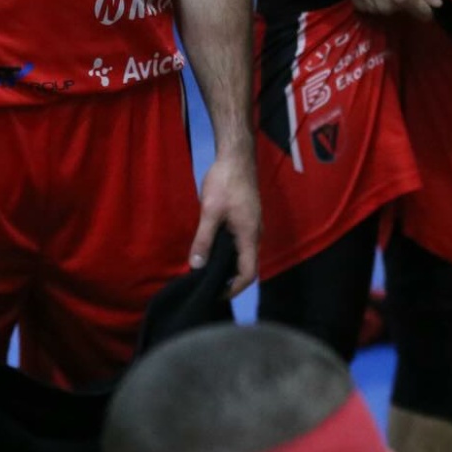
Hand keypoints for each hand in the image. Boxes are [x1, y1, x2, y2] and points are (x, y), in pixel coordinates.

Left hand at [191, 150, 260, 297]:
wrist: (236, 156)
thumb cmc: (225, 182)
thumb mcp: (210, 211)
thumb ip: (203, 240)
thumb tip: (196, 265)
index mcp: (250, 236)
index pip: (248, 273)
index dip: (234, 289)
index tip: (215, 295)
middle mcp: (255, 235)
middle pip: (246, 267)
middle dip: (229, 280)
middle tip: (206, 287)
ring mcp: (252, 226)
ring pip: (243, 255)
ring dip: (228, 266)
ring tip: (206, 272)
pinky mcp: (246, 219)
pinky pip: (240, 243)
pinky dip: (227, 253)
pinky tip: (211, 251)